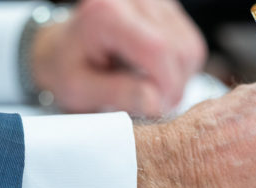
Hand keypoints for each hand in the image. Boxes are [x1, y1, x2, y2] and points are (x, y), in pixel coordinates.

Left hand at [32, 0, 205, 115]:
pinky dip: (179, 69)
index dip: (166, 86)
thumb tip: (156, 103)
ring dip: (179, 79)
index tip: (156, 109)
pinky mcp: (167, 10)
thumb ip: (117, 94)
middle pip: (181, 48)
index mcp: (107, 13)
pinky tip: (155, 75)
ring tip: (150, 90)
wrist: (63, 49)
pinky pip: (190, 44)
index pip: (158, 48)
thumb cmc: (67, 68)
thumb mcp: (79, 89)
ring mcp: (155, 1)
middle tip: (151, 105)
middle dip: (173, 86)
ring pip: (191, 48)